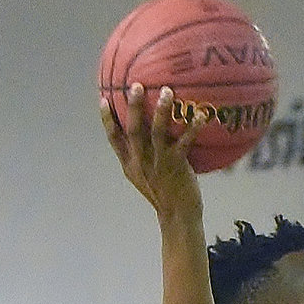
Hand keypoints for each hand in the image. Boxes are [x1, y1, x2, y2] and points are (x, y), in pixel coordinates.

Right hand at [101, 83, 206, 219]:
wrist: (177, 218)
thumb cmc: (164, 194)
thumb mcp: (144, 177)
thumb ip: (141, 156)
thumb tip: (145, 133)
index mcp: (130, 165)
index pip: (114, 140)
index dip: (107, 120)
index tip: (103, 100)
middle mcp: (141, 163)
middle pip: (133, 131)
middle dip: (133, 107)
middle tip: (136, 86)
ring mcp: (158, 164)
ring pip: (156, 133)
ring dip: (161, 111)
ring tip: (167, 91)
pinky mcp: (176, 167)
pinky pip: (184, 143)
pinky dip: (192, 128)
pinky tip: (200, 115)